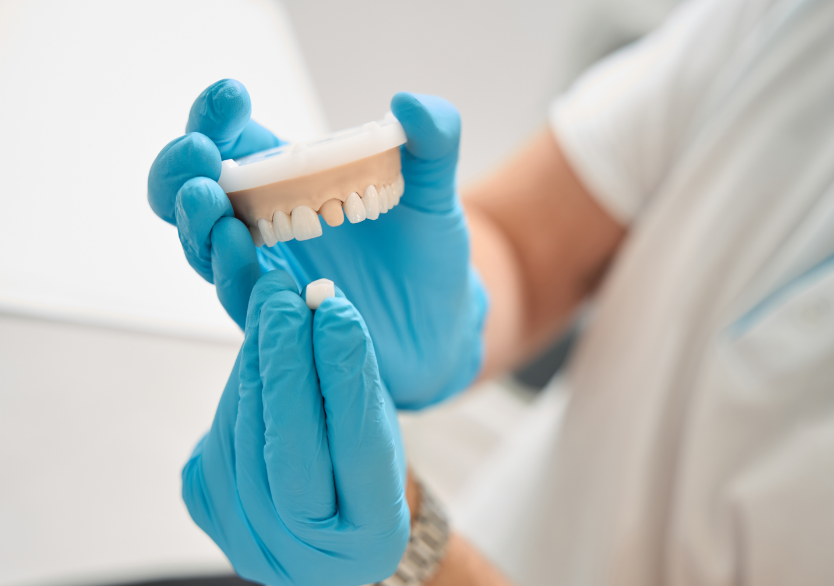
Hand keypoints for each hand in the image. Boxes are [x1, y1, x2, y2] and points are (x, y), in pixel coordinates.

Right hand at [148, 79, 487, 408]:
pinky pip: (241, 296)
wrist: (442, 322)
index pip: (234, 141)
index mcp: (290, 179)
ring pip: (204, 246)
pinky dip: (232, 272)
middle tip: (199, 153)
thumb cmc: (427, 251)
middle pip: (193, 192)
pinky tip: (238, 247)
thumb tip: (409, 102)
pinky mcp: (279, 317)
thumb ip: (434, 140)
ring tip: (208, 199)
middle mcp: (265, 222)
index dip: (217, 117)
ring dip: (197, 221)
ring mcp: (266, 271)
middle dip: (182, 170)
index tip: (232, 97)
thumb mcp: (435, 191)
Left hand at [182, 270, 409, 584]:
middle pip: (288, 452)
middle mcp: (307, 558)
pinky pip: (218, 437)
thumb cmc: (365, 464)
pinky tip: (256, 347)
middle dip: (285, 365)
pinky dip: (238, 385)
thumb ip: (352, 380)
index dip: (346, 378)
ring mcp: (250, 542)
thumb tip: (319, 307)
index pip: (357, 450)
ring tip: (271, 305)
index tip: (338, 314)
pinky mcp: (210, 513)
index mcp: (371, 540)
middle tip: (286, 299)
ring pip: (243, 438)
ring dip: (255, 363)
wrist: (329, 516)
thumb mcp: (379, 429)